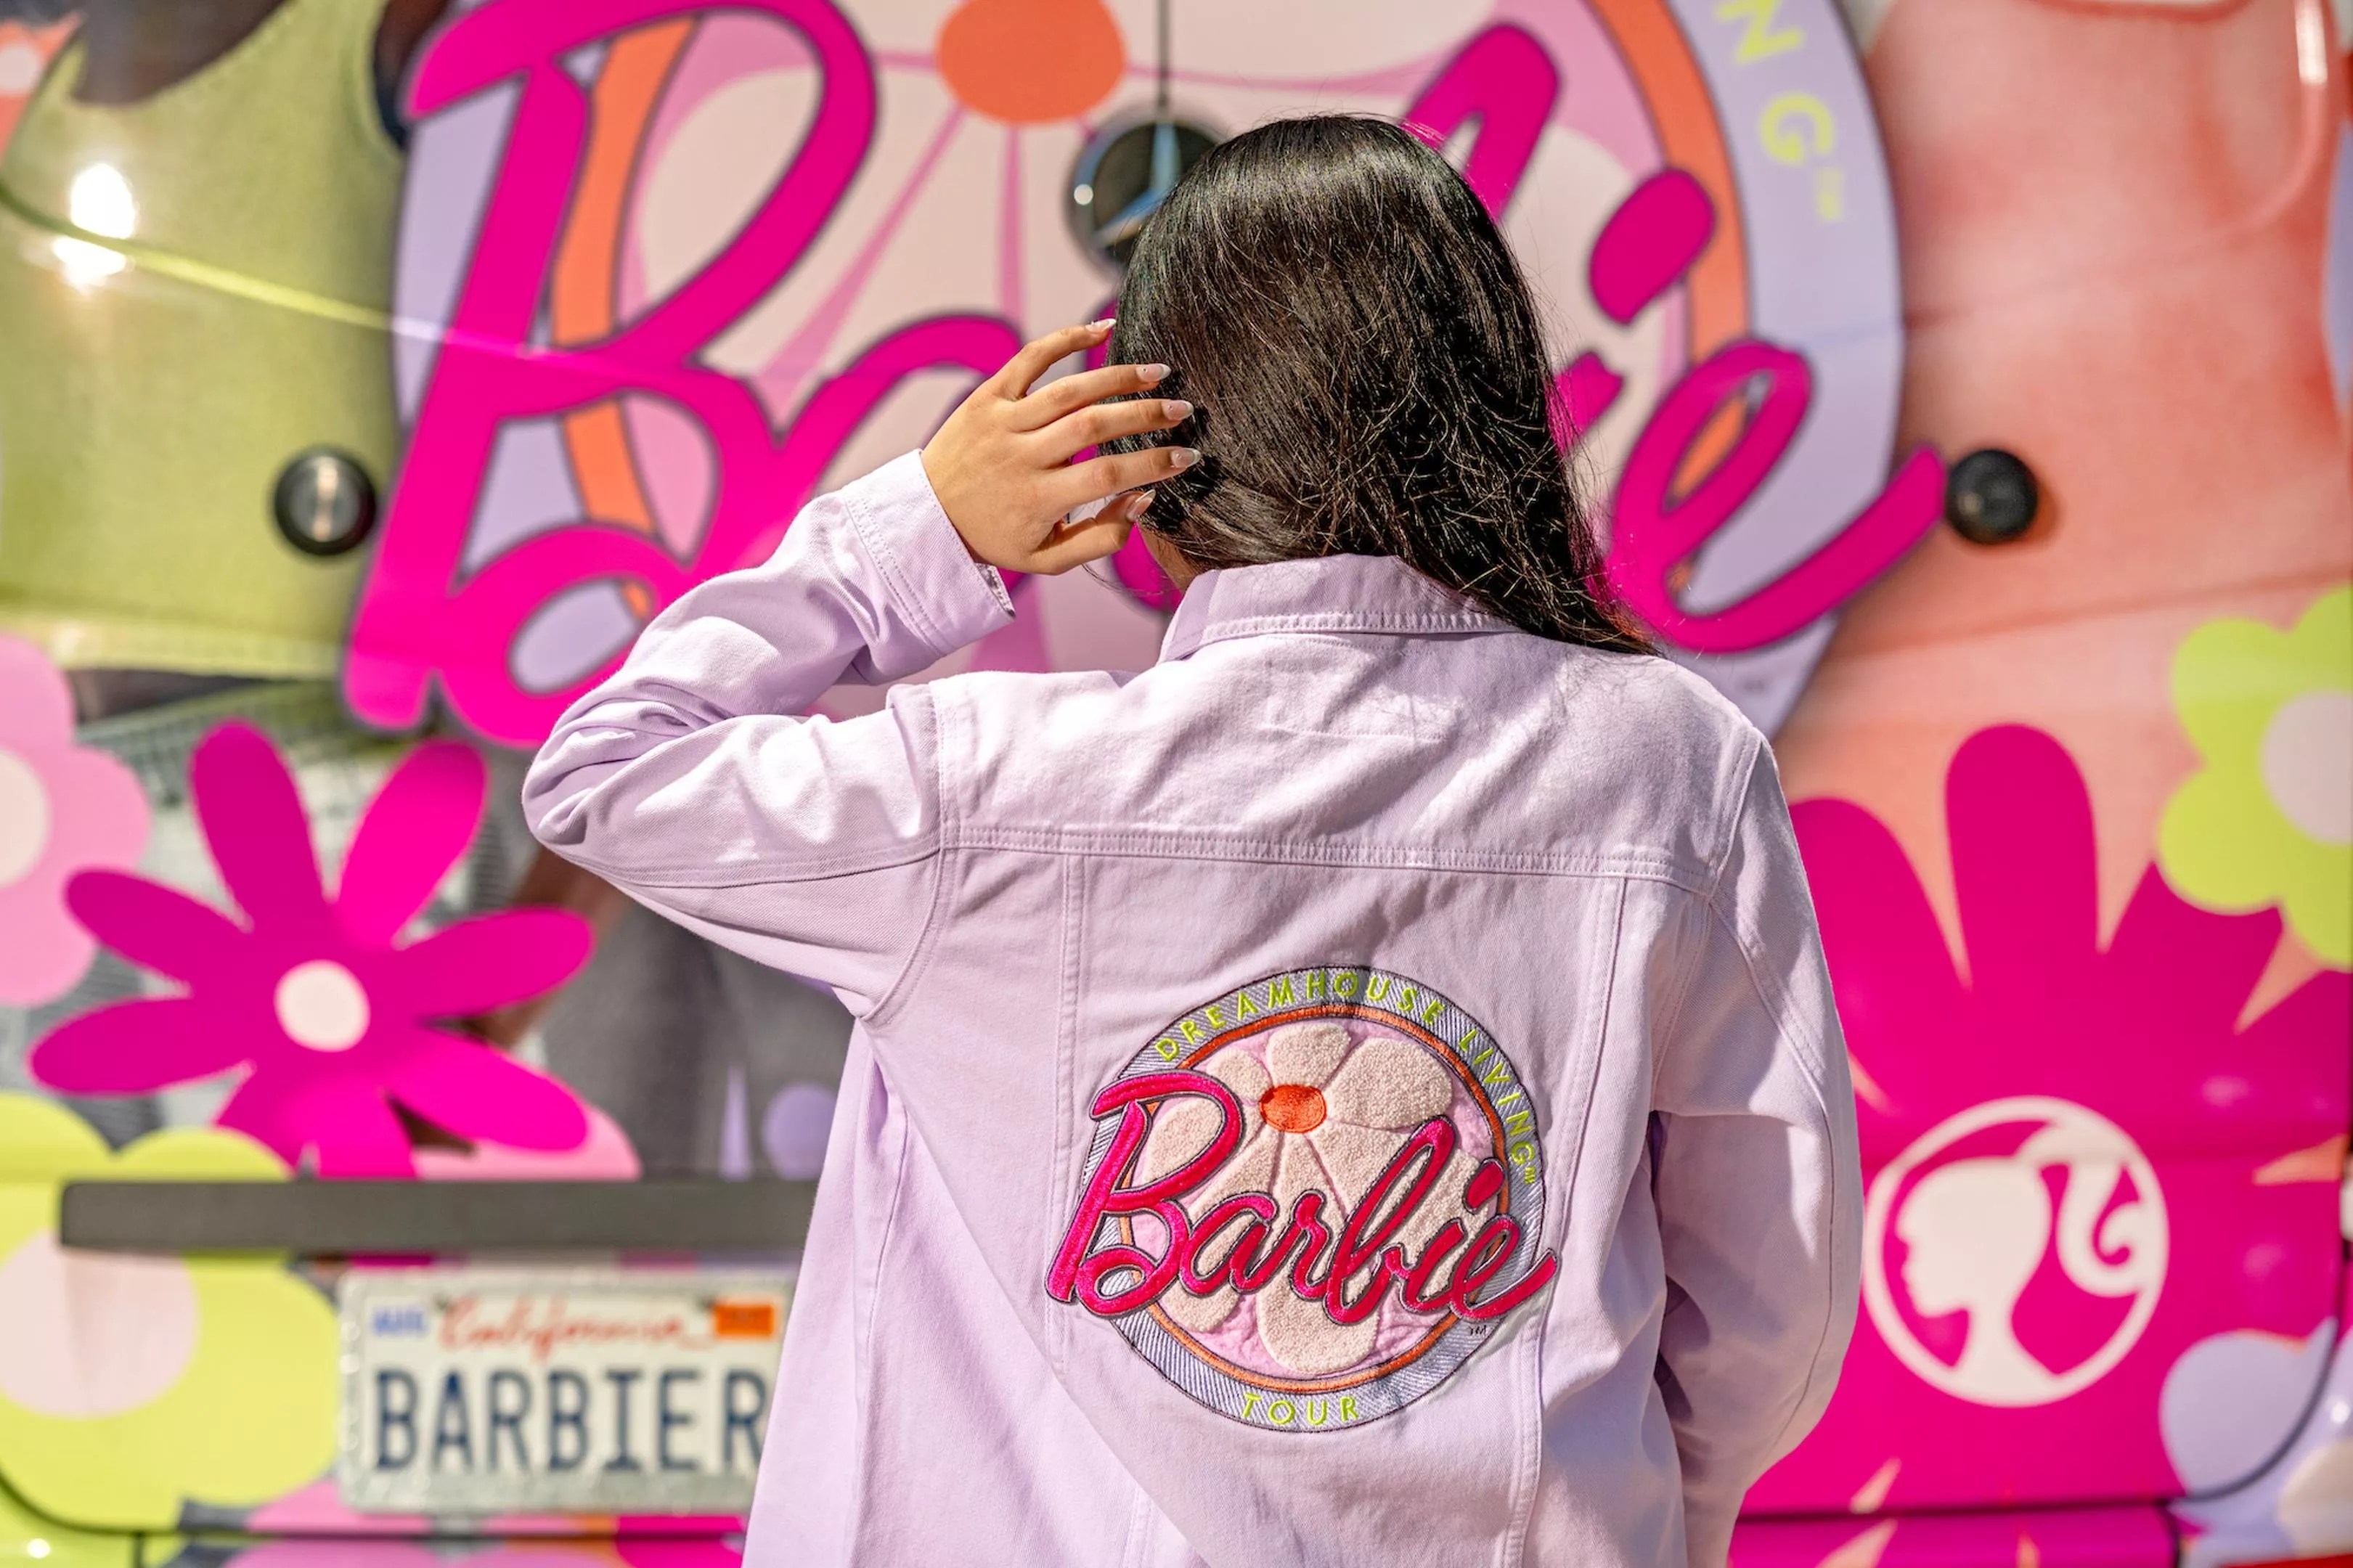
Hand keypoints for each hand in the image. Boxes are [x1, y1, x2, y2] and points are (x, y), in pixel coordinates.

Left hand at [922, 321, 1198, 574]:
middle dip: (1146, 415)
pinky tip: (1106, 329)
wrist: (930, 515)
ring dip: (1120, 377)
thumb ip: (1102, 538)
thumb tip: (1145, 498)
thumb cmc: (998, 537)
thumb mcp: (1048, 559)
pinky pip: (1031, 359)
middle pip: (1094, 426)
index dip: (1153, 463)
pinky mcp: (987, 396)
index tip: (1187, 456)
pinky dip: (1068, 338)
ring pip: (1070, 390)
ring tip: (1159, 374)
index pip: (1107, 475)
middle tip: (1182, 411)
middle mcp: (1020, 457)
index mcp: (1038, 499)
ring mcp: (1002, 422)